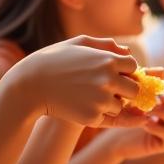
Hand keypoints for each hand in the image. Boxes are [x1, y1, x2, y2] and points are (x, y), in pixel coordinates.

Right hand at [14, 36, 146, 127]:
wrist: (29, 85)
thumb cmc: (54, 60)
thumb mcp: (78, 43)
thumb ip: (106, 45)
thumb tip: (127, 51)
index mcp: (109, 60)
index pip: (134, 67)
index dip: (125, 71)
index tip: (112, 73)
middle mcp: (109, 80)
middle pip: (134, 90)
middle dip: (124, 90)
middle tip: (106, 89)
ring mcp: (101, 100)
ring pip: (119, 107)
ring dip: (110, 104)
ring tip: (88, 96)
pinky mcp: (91, 117)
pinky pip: (104, 119)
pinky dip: (96, 115)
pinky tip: (80, 105)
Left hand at [105, 86, 163, 159]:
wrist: (115, 136)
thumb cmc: (126, 112)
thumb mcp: (134, 94)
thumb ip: (146, 80)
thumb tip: (162, 70)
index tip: (159, 88)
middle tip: (160, 97)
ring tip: (150, 110)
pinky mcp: (162, 144)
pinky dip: (158, 128)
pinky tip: (146, 123)